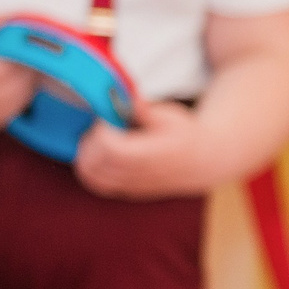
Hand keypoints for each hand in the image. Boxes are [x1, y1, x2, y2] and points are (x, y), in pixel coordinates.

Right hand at [0, 13, 36, 135]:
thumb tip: (7, 16)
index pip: (21, 66)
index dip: (27, 54)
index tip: (26, 42)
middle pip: (28, 83)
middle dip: (29, 68)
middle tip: (25, 53)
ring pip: (26, 99)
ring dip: (26, 83)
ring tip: (15, 67)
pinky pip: (15, 111)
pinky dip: (17, 98)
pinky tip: (6, 85)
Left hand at [75, 98, 213, 199]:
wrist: (202, 162)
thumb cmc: (185, 135)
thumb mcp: (171, 115)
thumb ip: (143, 110)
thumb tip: (125, 96)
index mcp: (152, 155)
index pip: (111, 148)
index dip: (101, 130)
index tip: (107, 118)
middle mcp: (140, 174)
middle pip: (95, 163)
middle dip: (90, 141)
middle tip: (101, 127)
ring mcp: (133, 186)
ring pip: (91, 176)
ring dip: (86, 156)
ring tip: (99, 140)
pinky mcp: (127, 191)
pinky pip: (97, 184)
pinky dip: (90, 169)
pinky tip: (99, 154)